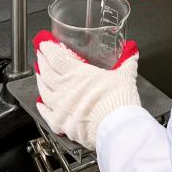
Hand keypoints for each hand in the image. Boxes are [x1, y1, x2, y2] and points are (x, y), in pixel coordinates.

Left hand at [34, 31, 140, 149]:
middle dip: (42, 61)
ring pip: (43, 91)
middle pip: (47, 72)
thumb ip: (127, 63)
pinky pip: (46, 114)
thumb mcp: (125, 76)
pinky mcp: (61, 125)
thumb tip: (132, 53)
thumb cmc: (118, 101)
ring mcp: (60, 108)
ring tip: (39, 75)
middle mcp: (65, 89)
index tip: (45, 43)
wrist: (117, 128)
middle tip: (40, 55)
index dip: (48, 48)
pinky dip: (41, 107)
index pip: (57, 57)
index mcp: (78, 74)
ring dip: (40, 81)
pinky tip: (40, 104)